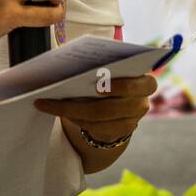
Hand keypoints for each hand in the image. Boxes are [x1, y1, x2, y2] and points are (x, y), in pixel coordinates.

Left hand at [33, 74, 157, 145]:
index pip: (139, 85)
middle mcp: (142, 104)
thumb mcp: (116, 69)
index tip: (100, 86)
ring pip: (98, 120)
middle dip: (82, 104)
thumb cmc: (116, 77)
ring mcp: (131, 122)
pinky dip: (75, 119)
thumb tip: (73, 61)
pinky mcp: (118, 133)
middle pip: (111, 107)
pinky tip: (59, 110)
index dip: (122, 86)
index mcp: (146, 83)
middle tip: (59, 96)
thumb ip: (106, 65)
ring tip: (48, 103)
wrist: (122, 102)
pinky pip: (94, 129)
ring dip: (71, 111)